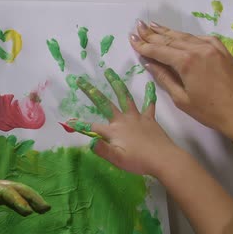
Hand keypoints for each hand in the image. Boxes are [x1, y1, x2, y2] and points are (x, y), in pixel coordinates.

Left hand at [0, 180, 50, 227]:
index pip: (5, 191)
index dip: (17, 200)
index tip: (28, 212)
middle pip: (14, 187)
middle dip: (30, 196)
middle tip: (45, 208)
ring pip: (13, 192)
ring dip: (28, 198)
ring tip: (42, 209)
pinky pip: (8, 198)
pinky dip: (19, 203)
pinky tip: (26, 211)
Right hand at [62, 68, 177, 175]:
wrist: (164, 159)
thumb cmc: (139, 161)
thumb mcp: (117, 159)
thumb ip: (102, 149)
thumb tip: (89, 141)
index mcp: (113, 131)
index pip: (93, 127)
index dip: (80, 125)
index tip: (68, 121)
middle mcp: (123, 120)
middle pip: (104, 104)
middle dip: (91, 92)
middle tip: (81, 80)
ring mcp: (137, 117)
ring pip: (124, 97)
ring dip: (116, 84)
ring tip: (109, 72)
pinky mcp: (149, 119)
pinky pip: (149, 105)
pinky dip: (149, 95)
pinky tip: (150, 84)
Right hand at [129, 20, 232, 137]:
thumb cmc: (210, 111)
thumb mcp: (181, 98)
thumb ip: (164, 77)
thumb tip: (149, 63)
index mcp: (187, 62)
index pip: (159, 50)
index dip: (144, 45)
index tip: (131, 39)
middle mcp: (199, 49)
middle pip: (170, 40)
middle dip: (152, 34)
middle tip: (138, 26)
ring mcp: (212, 47)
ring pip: (184, 36)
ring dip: (167, 32)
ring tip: (152, 26)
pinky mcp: (222, 50)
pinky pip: (199, 38)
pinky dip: (185, 36)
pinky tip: (177, 35)